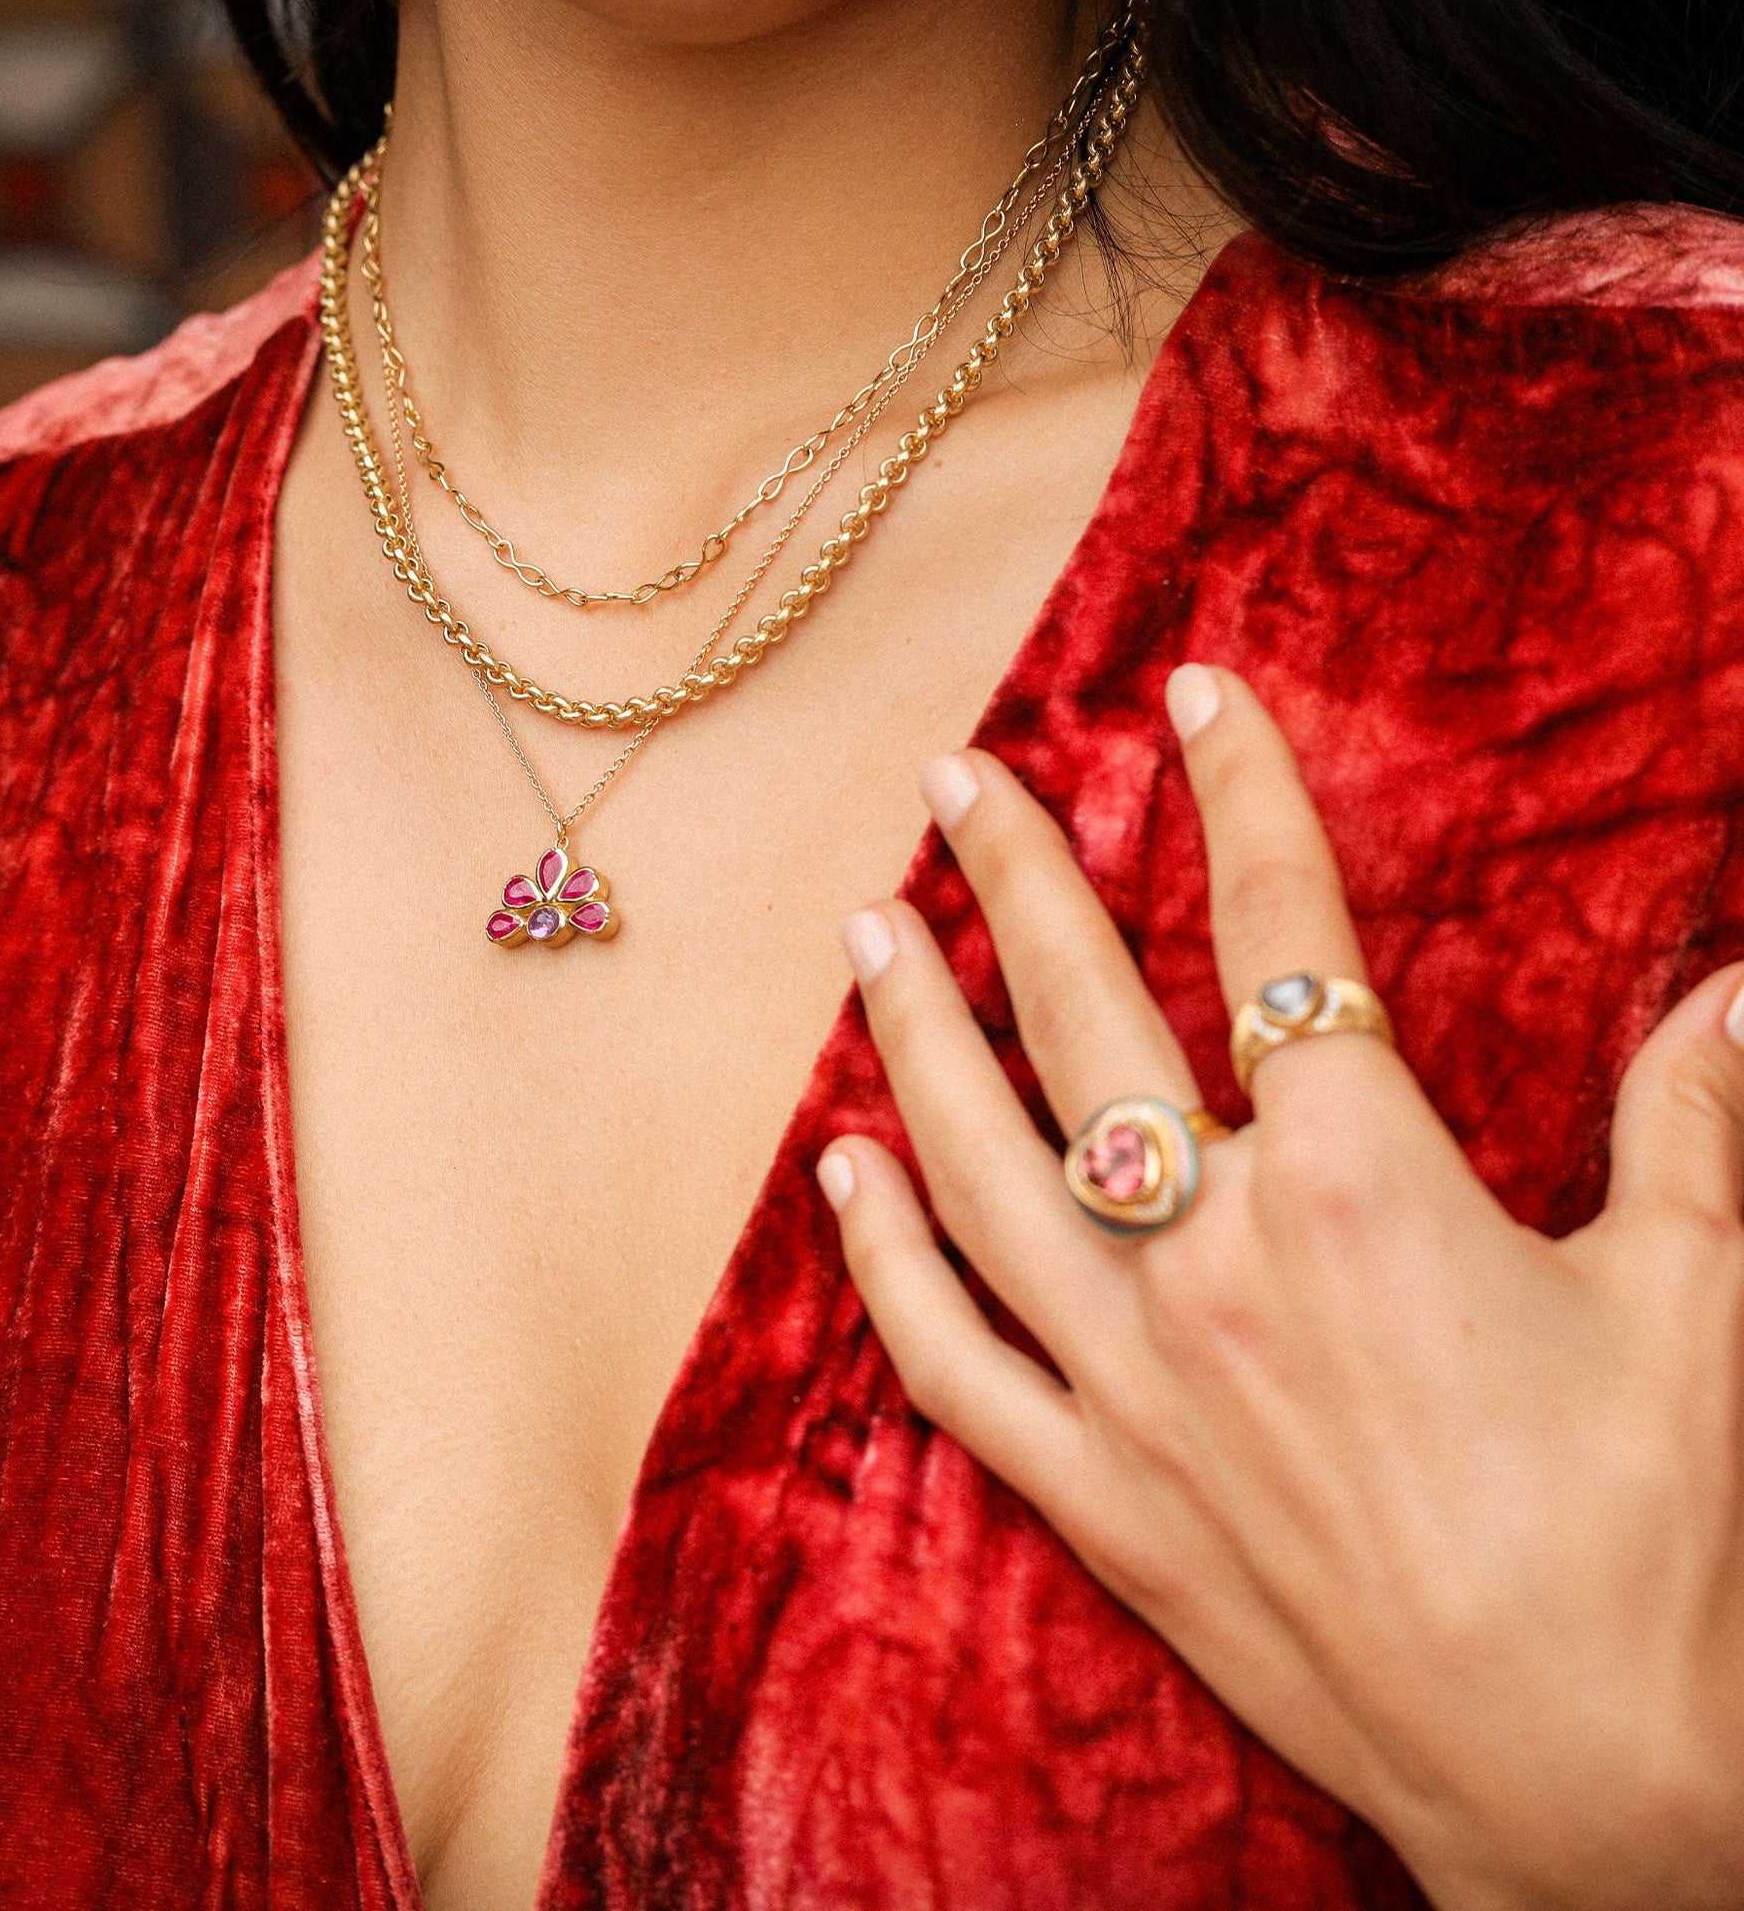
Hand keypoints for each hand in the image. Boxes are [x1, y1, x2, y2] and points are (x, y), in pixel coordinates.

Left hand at [818, 665, 1743, 1910]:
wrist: (1594, 1795)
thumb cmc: (1660, 1544)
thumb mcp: (1700, 1300)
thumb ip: (1699, 1118)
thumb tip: (1743, 980)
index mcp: (1358, 1183)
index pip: (1283, 930)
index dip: (1241, 792)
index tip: (1194, 695)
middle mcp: (1212, 1258)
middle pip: (1084, 1017)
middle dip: (1018, 876)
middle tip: (955, 779)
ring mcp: (1130, 1379)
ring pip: (977, 1164)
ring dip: (911, 1036)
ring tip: (865, 931)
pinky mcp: (1094, 1492)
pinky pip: (948, 1357)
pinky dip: (881, 1259)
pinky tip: (838, 1175)